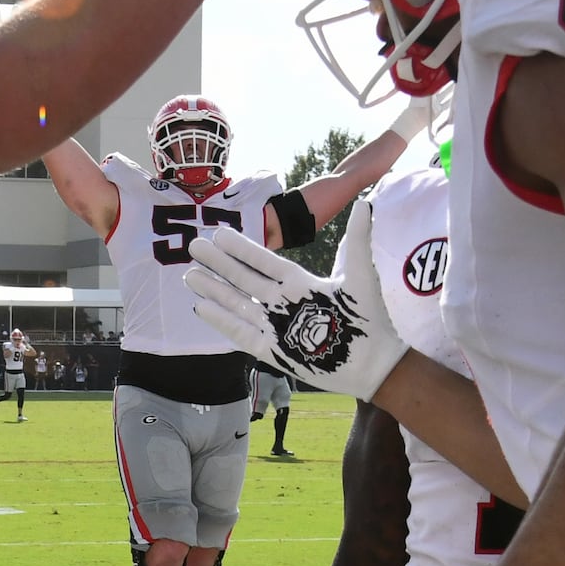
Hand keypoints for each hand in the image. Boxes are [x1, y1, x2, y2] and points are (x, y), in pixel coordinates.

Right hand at [186, 220, 397, 401]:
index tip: (219, 233)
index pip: (264, 261)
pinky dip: (222, 321)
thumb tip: (365, 202)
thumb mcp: (361, 275)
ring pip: (237, 304)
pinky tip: (201, 307)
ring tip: (189, 275)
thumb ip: (358, 239)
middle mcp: (284, 303)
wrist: (375, 363)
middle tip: (193, 246)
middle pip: (244, 279)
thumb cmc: (370, 319)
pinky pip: (241, 334)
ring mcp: (276, 327)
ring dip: (214, 290)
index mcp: (300, 283)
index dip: (242, 248)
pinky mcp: (274, 351)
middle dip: (219, 264)